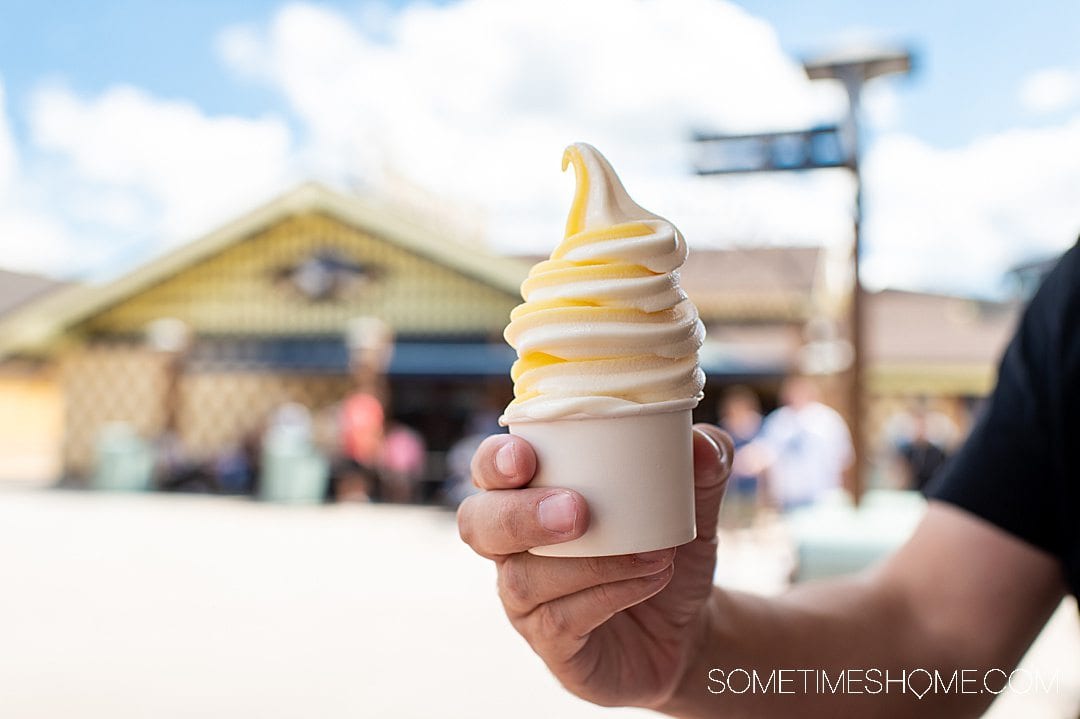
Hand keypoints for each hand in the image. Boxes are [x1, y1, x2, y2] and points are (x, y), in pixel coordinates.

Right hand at [457, 424, 732, 708]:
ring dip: (588, 561)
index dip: (494, 461)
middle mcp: (514, 545)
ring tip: (652, 552)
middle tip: (577, 509)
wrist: (688, 626)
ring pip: (523, 577)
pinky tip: (649, 578)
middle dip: (518, 514)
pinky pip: (561, 620)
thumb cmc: (665, 545)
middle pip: (478, 525)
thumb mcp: (693, 502)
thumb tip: (699, 444)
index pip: (489, 469)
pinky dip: (607, 594)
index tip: (525, 455)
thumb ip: (703, 464)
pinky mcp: (551, 644)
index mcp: (530, 493)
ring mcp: (526, 599)